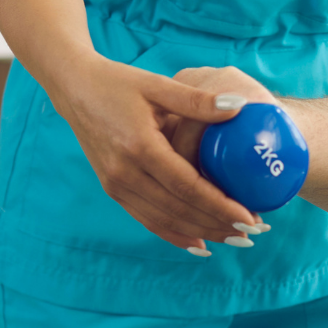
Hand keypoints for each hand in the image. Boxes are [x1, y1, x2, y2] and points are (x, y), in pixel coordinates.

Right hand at [45, 59, 267, 253]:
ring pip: (165, 220)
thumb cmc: (119, 83)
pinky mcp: (113, 189)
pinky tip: (200, 243)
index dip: (220, 205)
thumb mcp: (158, 85)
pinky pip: (147, 220)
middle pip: (179, 210)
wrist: (75, 89)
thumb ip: (198, 101)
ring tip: (234, 238)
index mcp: (139, 147)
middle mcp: (125, 173)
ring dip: (201, 233)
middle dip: (218, 225)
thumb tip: (240, 108)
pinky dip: (175, 234)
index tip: (250, 217)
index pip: (187, 186)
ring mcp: (116, 185)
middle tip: (253, 232)